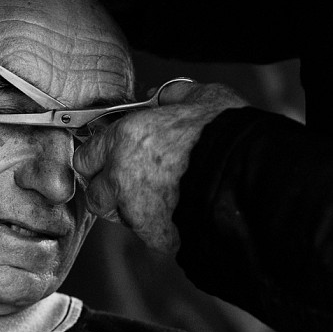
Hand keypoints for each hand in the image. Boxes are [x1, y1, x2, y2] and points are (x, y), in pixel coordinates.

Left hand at [73, 82, 247, 253]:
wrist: (246, 173)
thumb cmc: (226, 132)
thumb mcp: (202, 97)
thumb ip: (173, 96)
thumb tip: (162, 96)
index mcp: (125, 138)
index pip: (86, 157)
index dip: (98, 161)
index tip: (108, 162)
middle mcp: (122, 174)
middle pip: (95, 194)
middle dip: (108, 192)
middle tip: (129, 186)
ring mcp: (135, 208)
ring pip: (119, 217)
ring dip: (130, 212)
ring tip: (156, 202)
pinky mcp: (155, 233)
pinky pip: (147, 235)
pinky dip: (158, 229)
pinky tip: (176, 217)